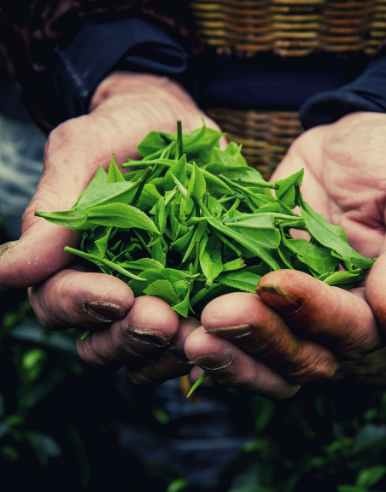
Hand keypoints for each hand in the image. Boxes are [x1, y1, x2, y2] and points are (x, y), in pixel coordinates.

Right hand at [0, 72, 217, 378]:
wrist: (178, 125)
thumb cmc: (122, 132)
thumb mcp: (83, 153)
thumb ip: (51, 212)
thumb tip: (5, 271)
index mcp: (71, 262)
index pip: (60, 301)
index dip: (82, 305)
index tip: (115, 296)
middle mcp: (112, 290)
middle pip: (104, 340)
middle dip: (129, 337)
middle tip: (160, 322)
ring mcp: (158, 296)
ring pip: (151, 348)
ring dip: (170, 350)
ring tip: (197, 333)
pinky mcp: (200, 294)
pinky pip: (201, 332)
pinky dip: (210, 342)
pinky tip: (228, 335)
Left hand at [184, 112, 385, 398]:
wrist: (348, 141)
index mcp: (382, 301)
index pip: (351, 328)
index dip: (313, 313)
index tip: (274, 283)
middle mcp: (337, 316)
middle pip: (302, 355)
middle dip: (260, 340)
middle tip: (213, 319)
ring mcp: (293, 307)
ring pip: (264, 351)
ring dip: (227, 350)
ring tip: (186, 335)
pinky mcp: (256, 286)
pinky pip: (235, 319)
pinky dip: (207, 328)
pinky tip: (174, 324)